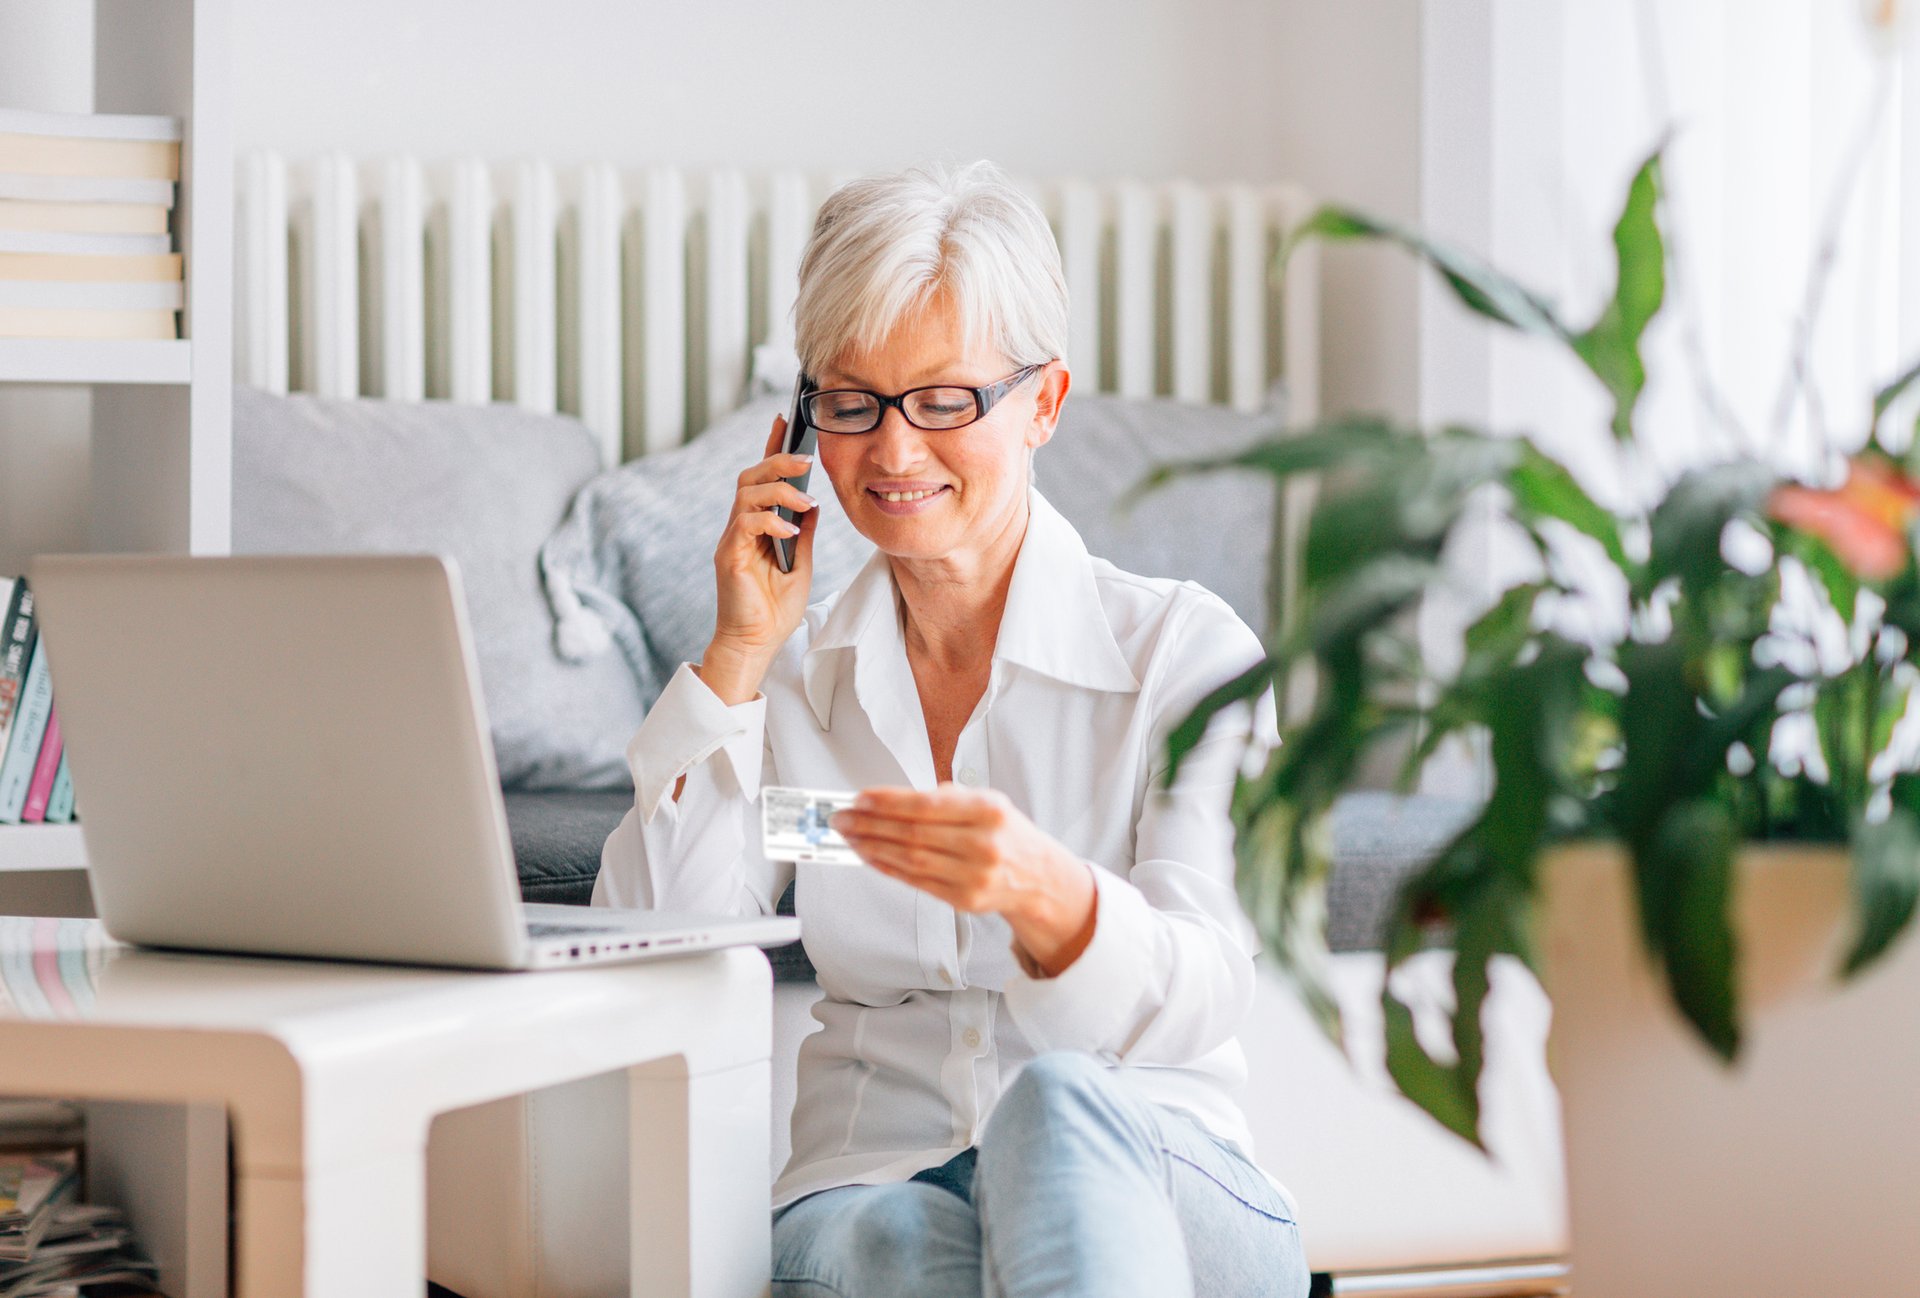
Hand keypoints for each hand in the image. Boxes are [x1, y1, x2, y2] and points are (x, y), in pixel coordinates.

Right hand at [702, 415, 818, 703]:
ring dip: (779, 491)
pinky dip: (771, 523)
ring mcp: (733, 540)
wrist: (757, 643)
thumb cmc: (775, 609)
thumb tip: (814, 502)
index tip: (784, 419)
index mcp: (757, 526)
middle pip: (750, 477)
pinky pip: (746, 525)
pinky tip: (790, 533)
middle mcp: (741, 527)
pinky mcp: (729, 557)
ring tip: (805, 501)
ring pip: (746, 494)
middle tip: (805, 460)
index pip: (762, 478)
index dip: (771, 447)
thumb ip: (803, 532)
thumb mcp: (801, 563)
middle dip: (777, 461)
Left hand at [832, 786, 1098, 975]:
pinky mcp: (962, 899)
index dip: (888, 802)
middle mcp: (983, 844)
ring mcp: (973, 875)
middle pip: (913, 834)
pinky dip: (887, 868)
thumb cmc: (1007, 834)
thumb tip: (889, 800)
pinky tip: (869, 856)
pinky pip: (915, 882)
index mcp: (989, 810)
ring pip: (910, 860)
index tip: (860, 799)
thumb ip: (946, 799)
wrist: (1038, 877)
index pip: (927, 805)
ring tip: (849, 837)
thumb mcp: (988, 802)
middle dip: (870, 825)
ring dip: (872, 847)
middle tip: (842, 818)